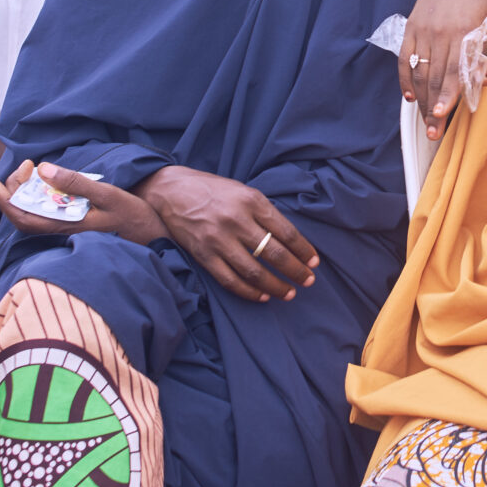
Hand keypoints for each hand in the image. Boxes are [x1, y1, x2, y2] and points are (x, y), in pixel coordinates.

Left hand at [0, 161, 167, 244]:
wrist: (154, 234)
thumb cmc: (132, 215)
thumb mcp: (106, 194)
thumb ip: (75, 182)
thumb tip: (43, 169)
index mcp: (65, 226)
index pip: (23, 219)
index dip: (5, 203)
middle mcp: (62, 231)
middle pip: (25, 215)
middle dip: (16, 190)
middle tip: (26, 166)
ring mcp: (68, 228)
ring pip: (35, 213)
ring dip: (28, 192)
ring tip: (34, 170)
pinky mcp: (74, 224)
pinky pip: (47, 212)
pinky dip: (41, 196)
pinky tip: (48, 182)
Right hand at [137, 167, 318, 302]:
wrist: (172, 190)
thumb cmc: (214, 190)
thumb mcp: (244, 191)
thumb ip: (264, 213)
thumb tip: (291, 240)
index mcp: (252, 201)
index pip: (286, 232)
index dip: (304, 250)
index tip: (314, 262)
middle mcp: (236, 220)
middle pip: (274, 253)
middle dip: (296, 271)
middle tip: (309, 281)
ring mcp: (218, 240)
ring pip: (254, 272)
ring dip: (276, 286)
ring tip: (289, 293)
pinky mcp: (203, 255)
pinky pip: (230, 281)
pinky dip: (249, 292)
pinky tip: (263, 296)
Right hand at [400, 0, 486, 141]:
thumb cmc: (480, 1)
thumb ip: (480, 56)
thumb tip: (479, 85)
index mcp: (463, 32)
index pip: (453, 71)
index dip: (447, 95)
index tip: (442, 115)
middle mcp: (440, 32)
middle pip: (434, 78)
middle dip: (434, 108)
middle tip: (434, 132)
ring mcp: (423, 31)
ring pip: (419, 72)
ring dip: (422, 101)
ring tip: (426, 122)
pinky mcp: (411, 29)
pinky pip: (404, 60)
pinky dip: (405, 79)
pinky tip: (410, 97)